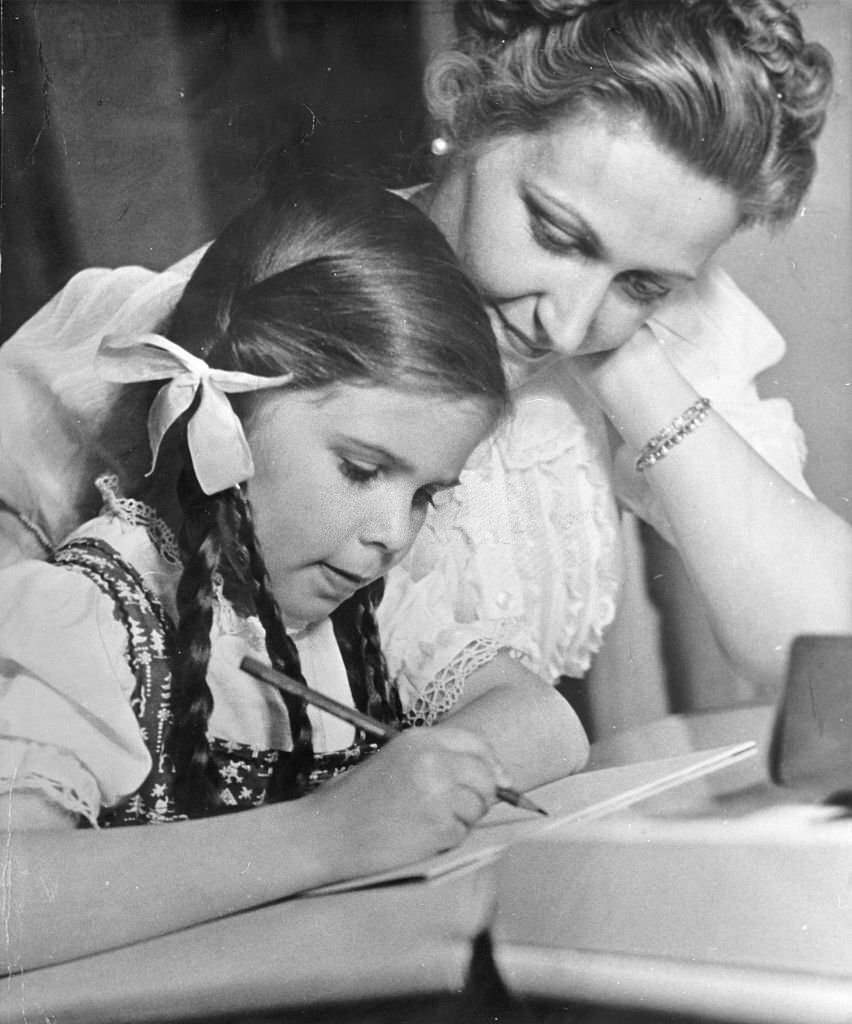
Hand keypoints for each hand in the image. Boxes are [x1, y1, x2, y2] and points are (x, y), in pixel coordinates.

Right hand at [304, 726, 506, 877]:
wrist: (324, 832)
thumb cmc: (356, 800)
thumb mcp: (395, 760)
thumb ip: (439, 759)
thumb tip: (494, 777)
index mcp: (420, 740)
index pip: (478, 745)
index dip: (491, 765)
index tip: (497, 782)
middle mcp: (433, 760)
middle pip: (487, 777)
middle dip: (482, 796)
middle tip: (458, 810)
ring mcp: (438, 793)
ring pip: (477, 807)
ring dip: (462, 820)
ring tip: (425, 823)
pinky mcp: (438, 826)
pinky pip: (462, 833)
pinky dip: (447, 840)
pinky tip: (418, 837)